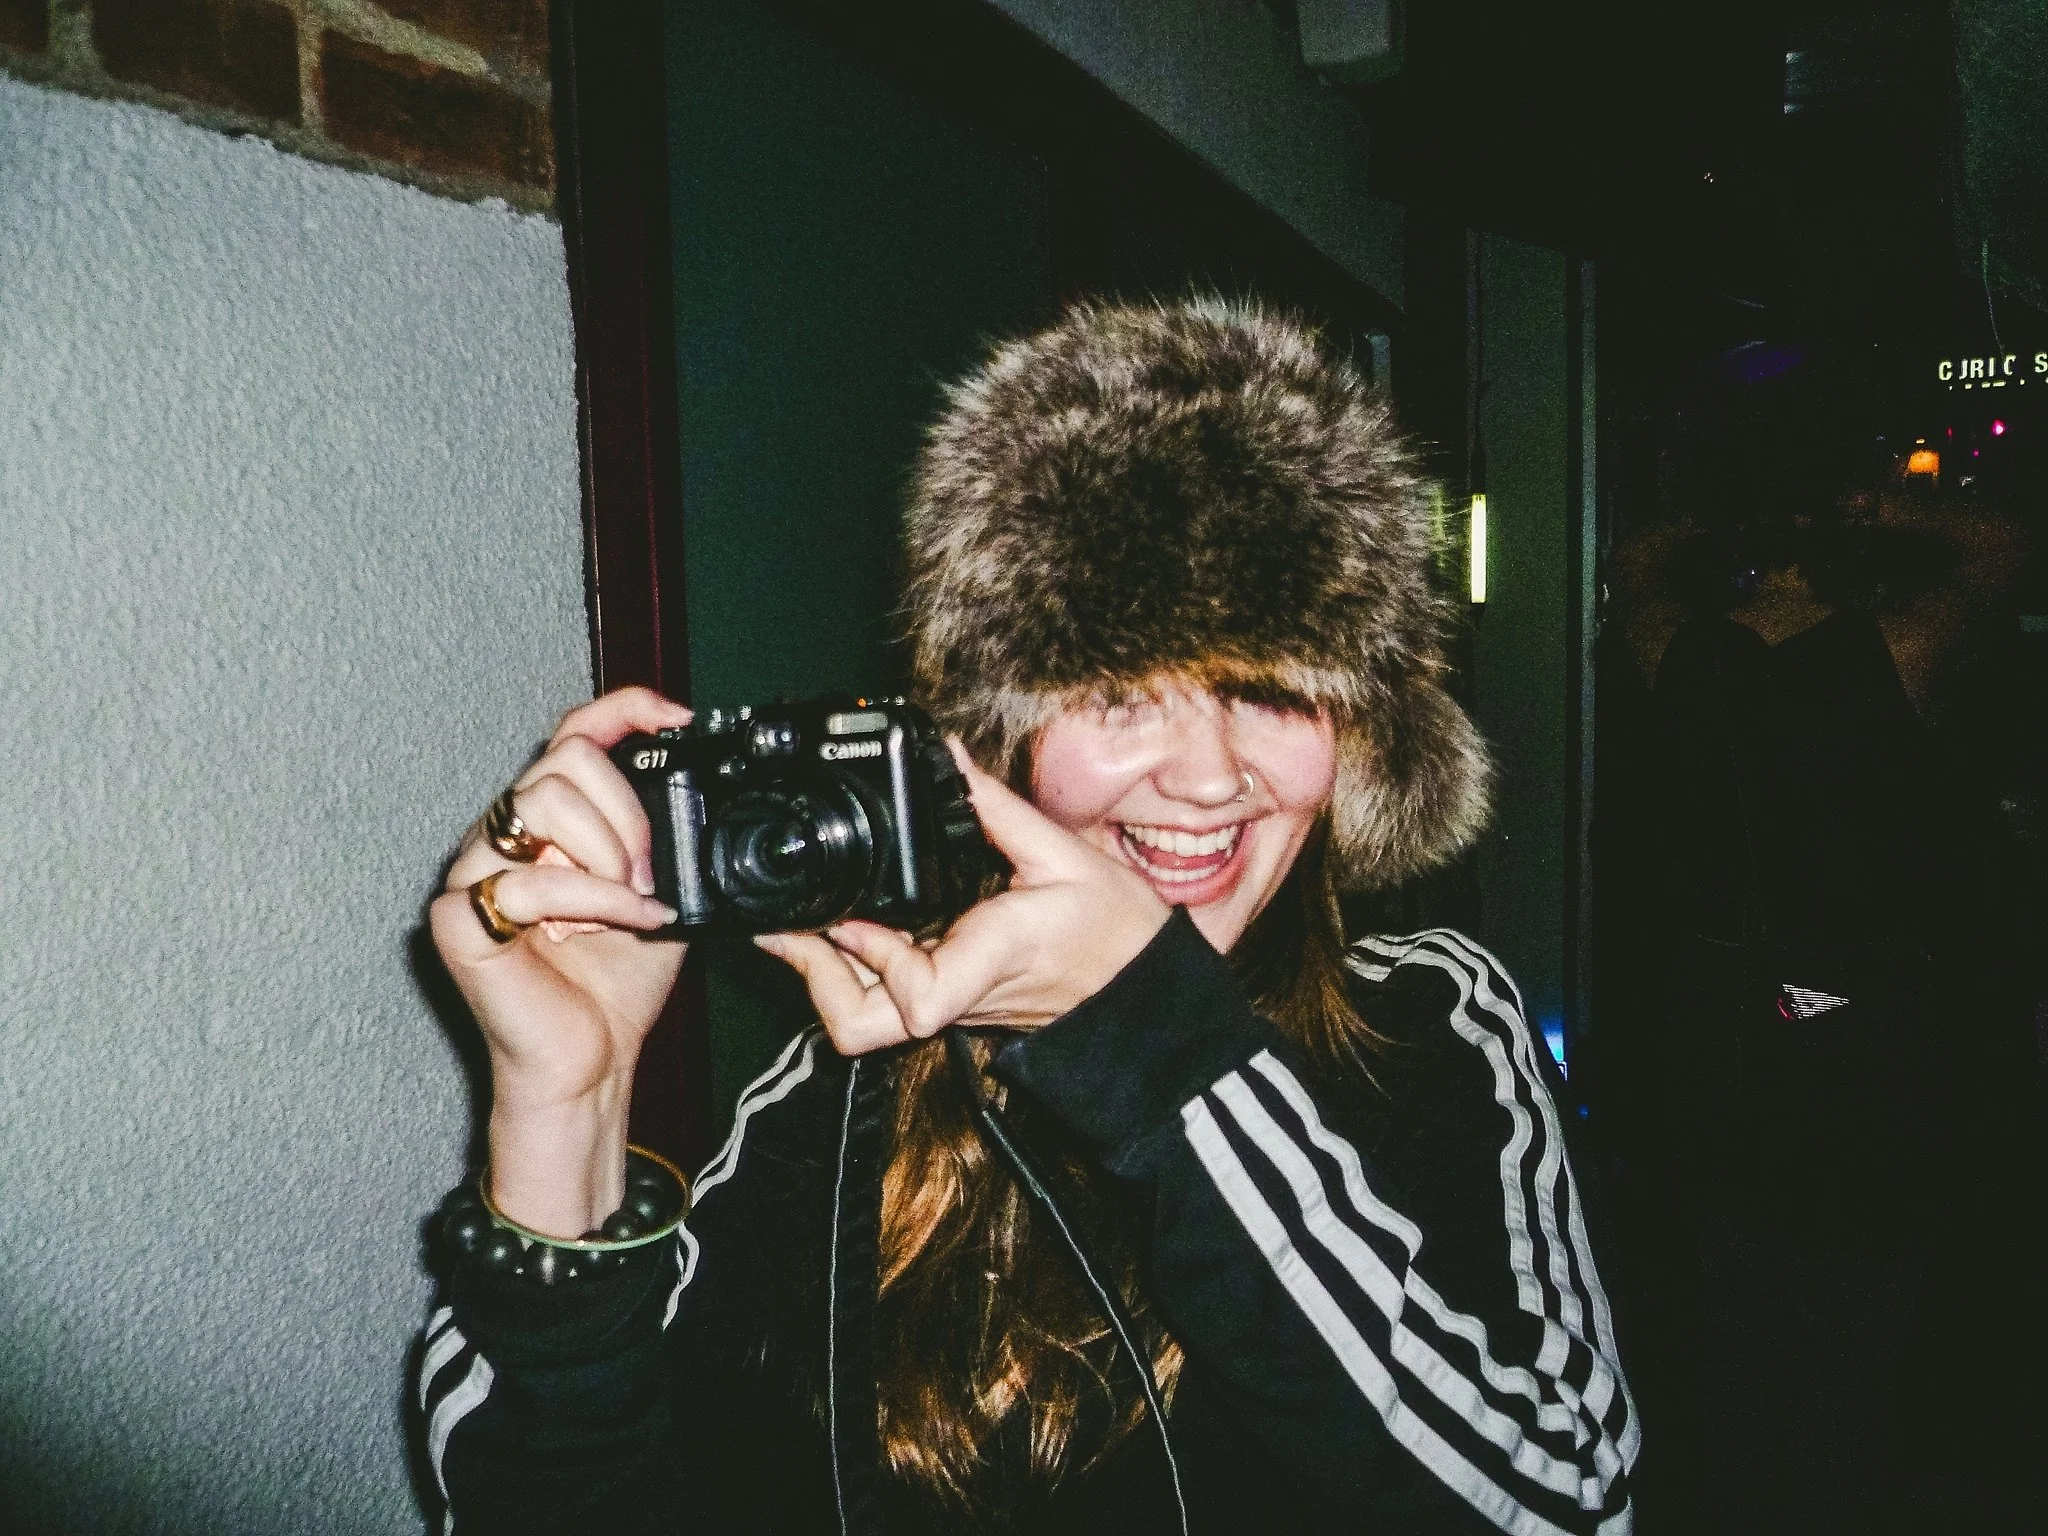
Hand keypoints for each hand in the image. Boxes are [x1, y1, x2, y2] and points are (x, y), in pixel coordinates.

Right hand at [428, 687, 689, 1233]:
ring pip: (539, 804)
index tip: (679, 720)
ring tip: (634, 900)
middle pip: (563, 761)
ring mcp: (473, 872)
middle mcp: (503, 833)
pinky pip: (526, 880)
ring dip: (608, 852)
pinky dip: (594, 900)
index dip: (624, 709)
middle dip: (627, 813)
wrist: (594, 1059)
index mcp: (548, 818)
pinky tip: (627, 922)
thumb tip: (692, 779)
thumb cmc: (618, 981)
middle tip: (651, 870)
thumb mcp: (661, 886)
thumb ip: (664, 833)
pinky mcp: (458, 920)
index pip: (574, 731)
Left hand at [755, 744, 1171, 1054]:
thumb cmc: (1118, 932)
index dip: (875, 961)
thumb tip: (951, 756)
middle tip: (792, 924)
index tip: (855, 916)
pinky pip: (886, 1002)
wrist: (1145, 995)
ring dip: (826, 976)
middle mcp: (962, 992)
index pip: (917, 998)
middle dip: (815, 979)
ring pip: (865, 1024)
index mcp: (993, 957)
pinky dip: (855, 968)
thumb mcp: (1064, 854)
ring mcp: (952, 1005)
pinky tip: (846, 927)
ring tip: (808, 921)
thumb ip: (997, 807)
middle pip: (862, 1029)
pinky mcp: (951, 1003)